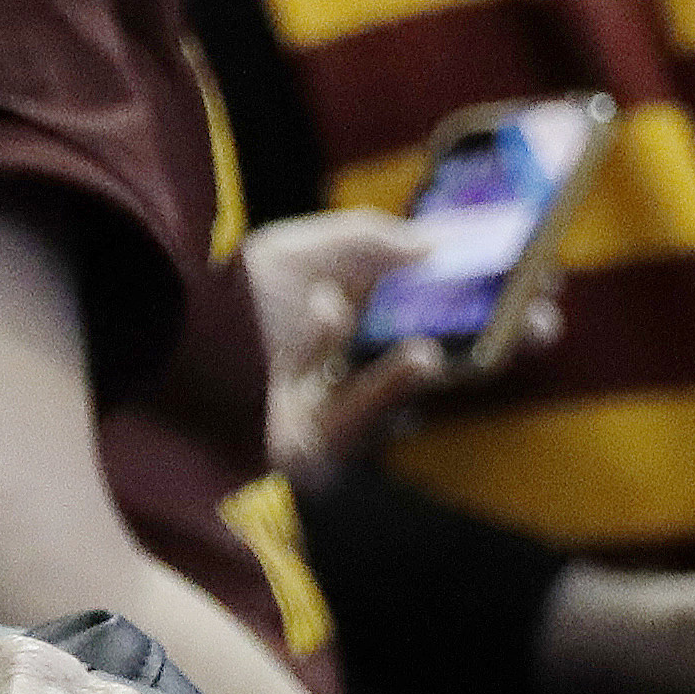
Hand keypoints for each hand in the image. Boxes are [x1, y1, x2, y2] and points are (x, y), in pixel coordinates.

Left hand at [242, 209, 521, 485]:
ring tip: (455, 344)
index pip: (422, 291)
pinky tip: (404, 349)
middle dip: (490, 333)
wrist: (148, 362)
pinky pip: (360, 420)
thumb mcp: (296, 251)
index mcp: (332, 299)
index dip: (479, 283)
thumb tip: (435, 244)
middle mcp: (332, 355)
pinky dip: (381, 387)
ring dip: (438, 367)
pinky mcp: (308, 451)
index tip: (538, 270)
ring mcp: (321, 405)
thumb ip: (365, 242)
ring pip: (404, 387)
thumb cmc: (218, 303)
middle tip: (546, 316)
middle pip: (430, 341)